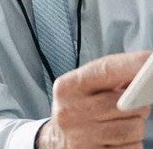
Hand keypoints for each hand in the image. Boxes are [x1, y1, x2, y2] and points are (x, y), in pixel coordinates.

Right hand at [36, 51, 151, 147]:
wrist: (55, 143)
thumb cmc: (77, 108)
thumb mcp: (82, 87)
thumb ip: (109, 76)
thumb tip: (142, 68)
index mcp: (67, 87)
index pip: (105, 71)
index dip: (132, 64)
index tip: (150, 59)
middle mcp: (70, 111)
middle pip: (128, 104)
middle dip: (137, 105)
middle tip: (128, 105)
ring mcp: (81, 137)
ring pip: (133, 129)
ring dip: (134, 126)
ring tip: (118, 123)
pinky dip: (131, 145)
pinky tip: (115, 140)